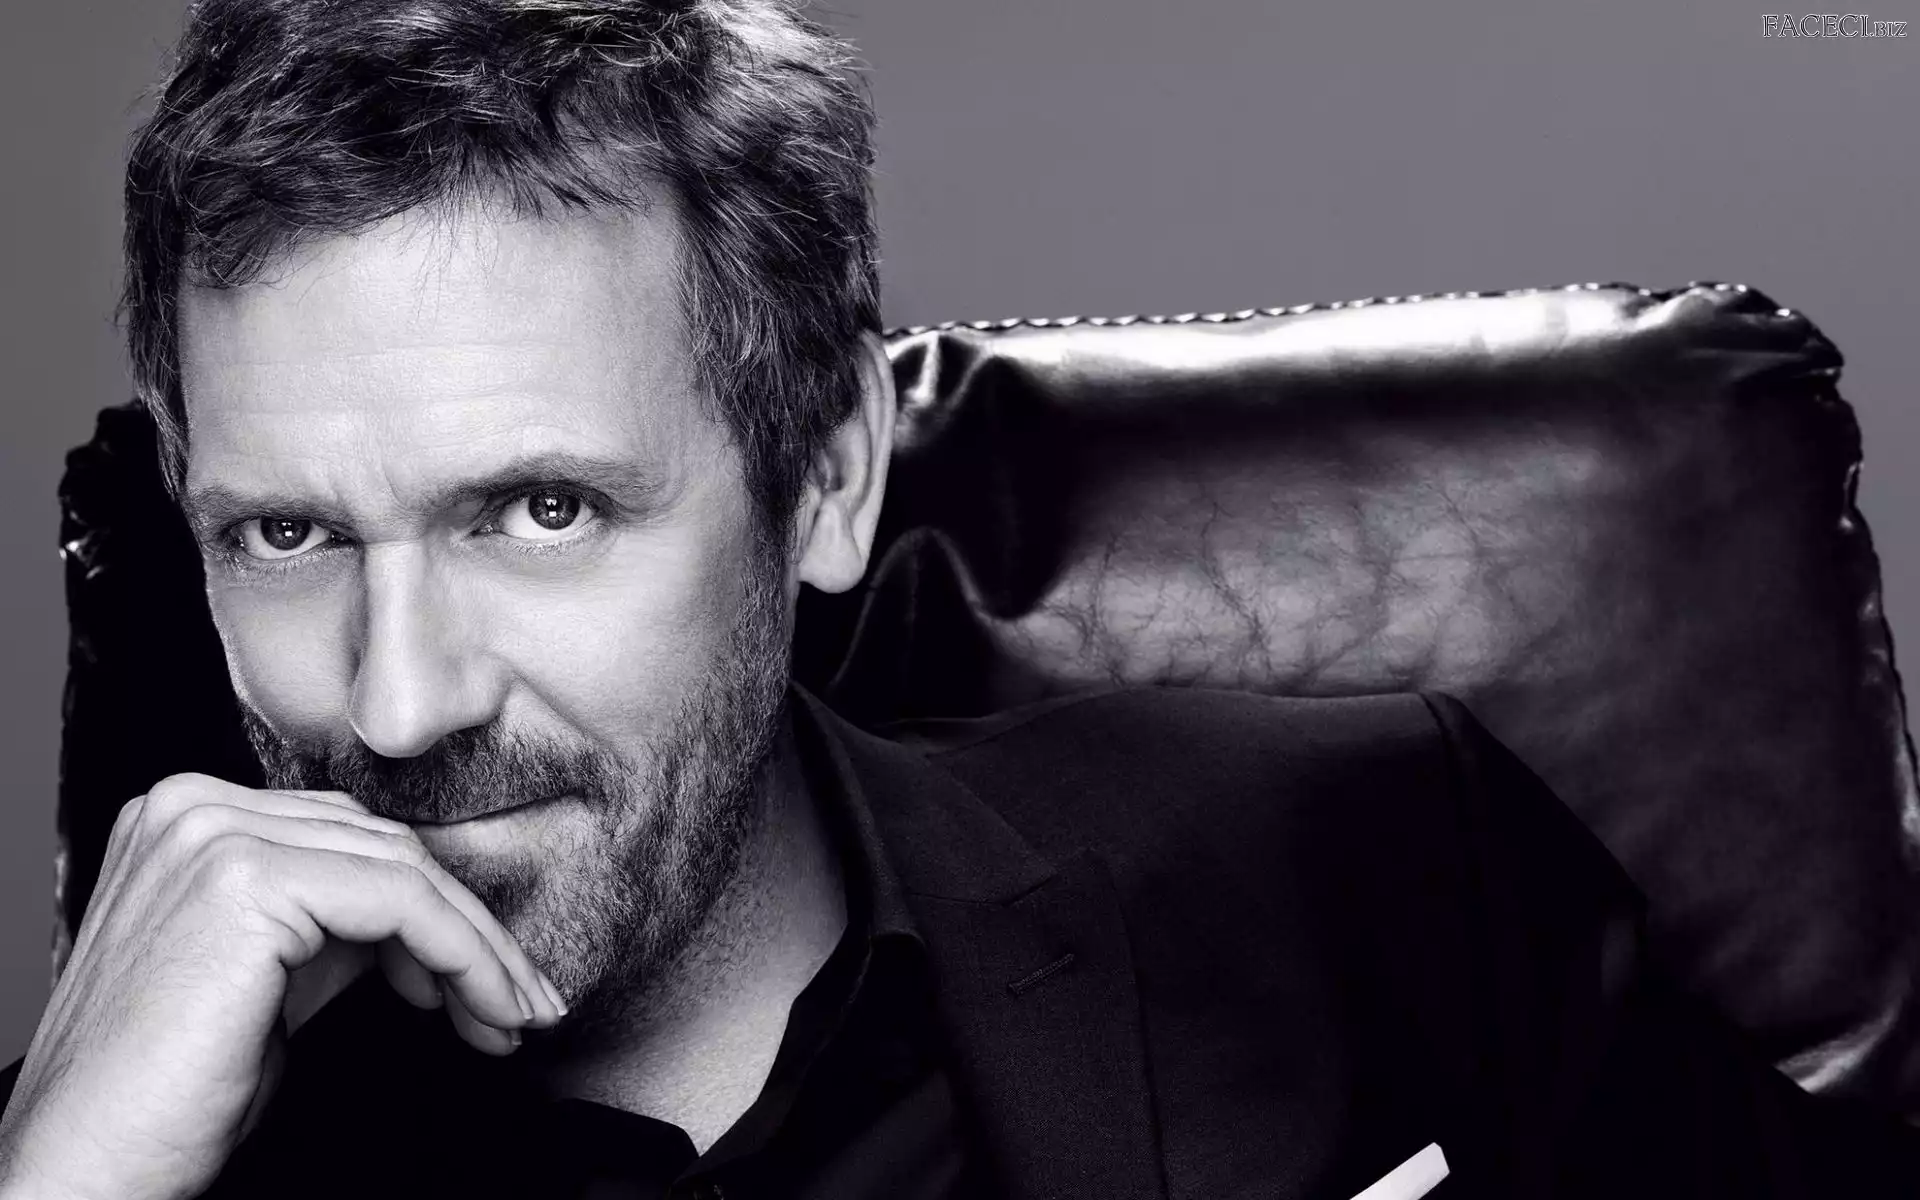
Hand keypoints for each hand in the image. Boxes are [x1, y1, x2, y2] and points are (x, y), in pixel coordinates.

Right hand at [0, 773, 564, 1199]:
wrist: (81, 1172)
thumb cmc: (163, 1098)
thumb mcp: (265, 982)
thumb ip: (328, 926)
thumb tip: (425, 917)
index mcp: (188, 818)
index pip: (350, 840)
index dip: (432, 911)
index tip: (487, 983)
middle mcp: (193, 806)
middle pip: (383, 848)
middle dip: (467, 933)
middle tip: (520, 1005)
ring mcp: (212, 834)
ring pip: (405, 872)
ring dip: (479, 951)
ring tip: (512, 1018)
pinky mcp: (245, 879)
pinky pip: (402, 903)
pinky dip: (464, 956)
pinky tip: (485, 1010)